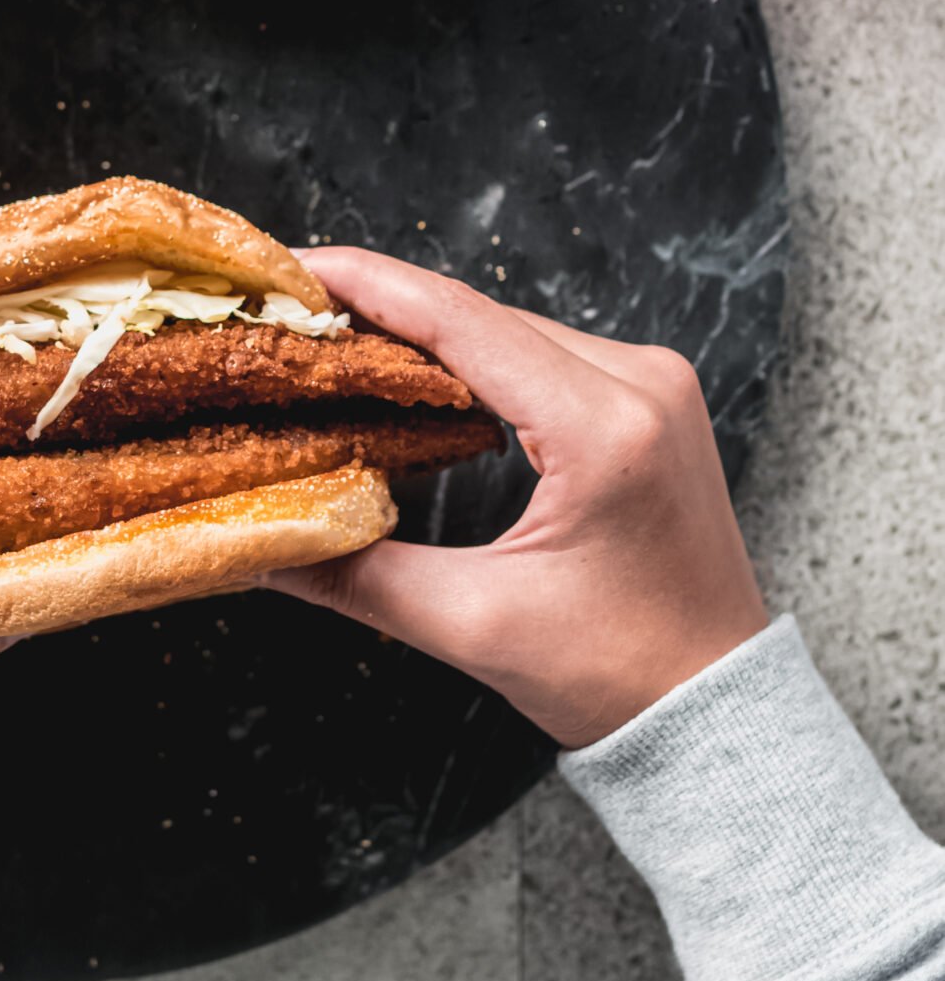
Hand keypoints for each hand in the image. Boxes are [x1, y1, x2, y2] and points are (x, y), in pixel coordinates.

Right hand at [270, 249, 767, 747]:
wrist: (720, 711)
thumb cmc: (620, 676)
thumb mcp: (473, 624)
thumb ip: (356, 575)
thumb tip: (259, 542)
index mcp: (605, 427)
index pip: (459, 320)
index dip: (365, 286)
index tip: (291, 270)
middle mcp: (641, 381)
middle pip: (479, 316)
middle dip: (379, 307)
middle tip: (289, 312)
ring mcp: (653, 383)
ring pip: (507, 328)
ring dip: (423, 330)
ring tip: (332, 338)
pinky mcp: (649, 399)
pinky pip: (540, 352)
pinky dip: (470, 356)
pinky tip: (411, 370)